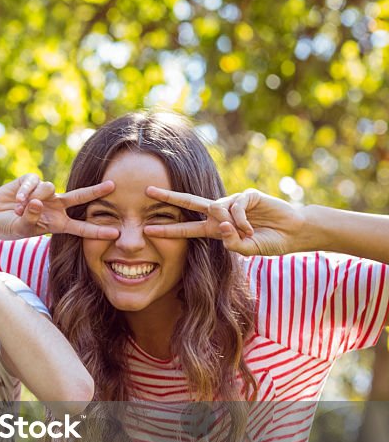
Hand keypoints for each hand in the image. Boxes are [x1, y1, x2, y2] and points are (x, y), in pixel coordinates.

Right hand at [0, 176, 118, 240]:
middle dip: (96, 191)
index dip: (97, 230)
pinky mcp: (32, 181)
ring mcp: (45, 193)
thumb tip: (37, 202)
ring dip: (33, 199)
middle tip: (113, 185)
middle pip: (80, 197)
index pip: (81, 228)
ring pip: (48, 189)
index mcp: (58, 223)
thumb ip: (30, 219)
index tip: (116, 233)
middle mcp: (56, 206)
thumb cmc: (10, 226)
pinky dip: (24, 192)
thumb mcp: (21, 229)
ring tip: (18, 210)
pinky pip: (34, 182)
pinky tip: (16, 199)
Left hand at [143, 187, 306, 255]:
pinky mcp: (247, 195)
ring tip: (247, 233)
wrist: (293, 233)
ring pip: (217, 210)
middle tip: (147, 191)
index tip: (147, 229)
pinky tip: (253, 228)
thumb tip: (221, 227)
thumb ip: (232, 243)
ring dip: (230, 225)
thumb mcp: (247, 250)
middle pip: (189, 203)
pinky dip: (242, 220)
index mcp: (215, 228)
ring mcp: (233, 202)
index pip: (186, 228)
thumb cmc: (269, 242)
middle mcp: (220, 213)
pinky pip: (236, 207)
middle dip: (168, 197)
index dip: (168, 229)